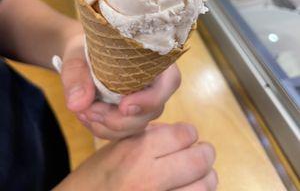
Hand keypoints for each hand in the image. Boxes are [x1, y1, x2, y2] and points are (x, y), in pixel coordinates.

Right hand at [54, 123, 217, 190]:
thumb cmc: (95, 178)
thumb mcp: (117, 147)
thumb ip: (148, 136)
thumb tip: (178, 133)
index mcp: (137, 150)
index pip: (185, 134)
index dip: (188, 134)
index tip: (186, 138)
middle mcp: (149, 177)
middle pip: (199, 160)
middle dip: (204, 154)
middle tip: (201, 155)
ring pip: (204, 186)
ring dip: (205, 179)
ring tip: (198, 177)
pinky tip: (186, 189)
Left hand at [61, 34, 180, 138]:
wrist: (83, 54)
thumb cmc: (88, 47)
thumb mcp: (77, 55)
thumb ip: (76, 75)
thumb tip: (77, 104)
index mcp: (156, 59)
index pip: (170, 81)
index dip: (151, 99)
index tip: (123, 106)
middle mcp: (157, 83)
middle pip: (152, 111)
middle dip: (119, 119)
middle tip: (88, 110)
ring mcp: (146, 101)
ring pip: (137, 125)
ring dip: (108, 126)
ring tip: (82, 112)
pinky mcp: (133, 115)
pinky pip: (124, 132)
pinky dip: (103, 129)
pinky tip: (85, 116)